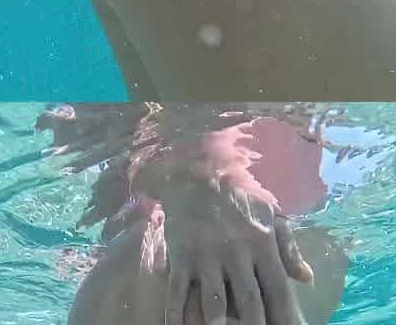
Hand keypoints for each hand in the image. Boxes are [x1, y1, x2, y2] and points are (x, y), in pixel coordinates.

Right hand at [159, 178, 312, 324]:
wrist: (194, 174)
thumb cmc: (236, 196)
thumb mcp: (269, 214)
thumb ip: (288, 247)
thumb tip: (306, 278)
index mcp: (261, 243)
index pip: (277, 288)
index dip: (286, 315)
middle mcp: (235, 253)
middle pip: (249, 300)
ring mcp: (206, 256)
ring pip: (214, 300)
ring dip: (218, 322)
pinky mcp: (181, 256)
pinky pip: (178, 290)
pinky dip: (175, 312)